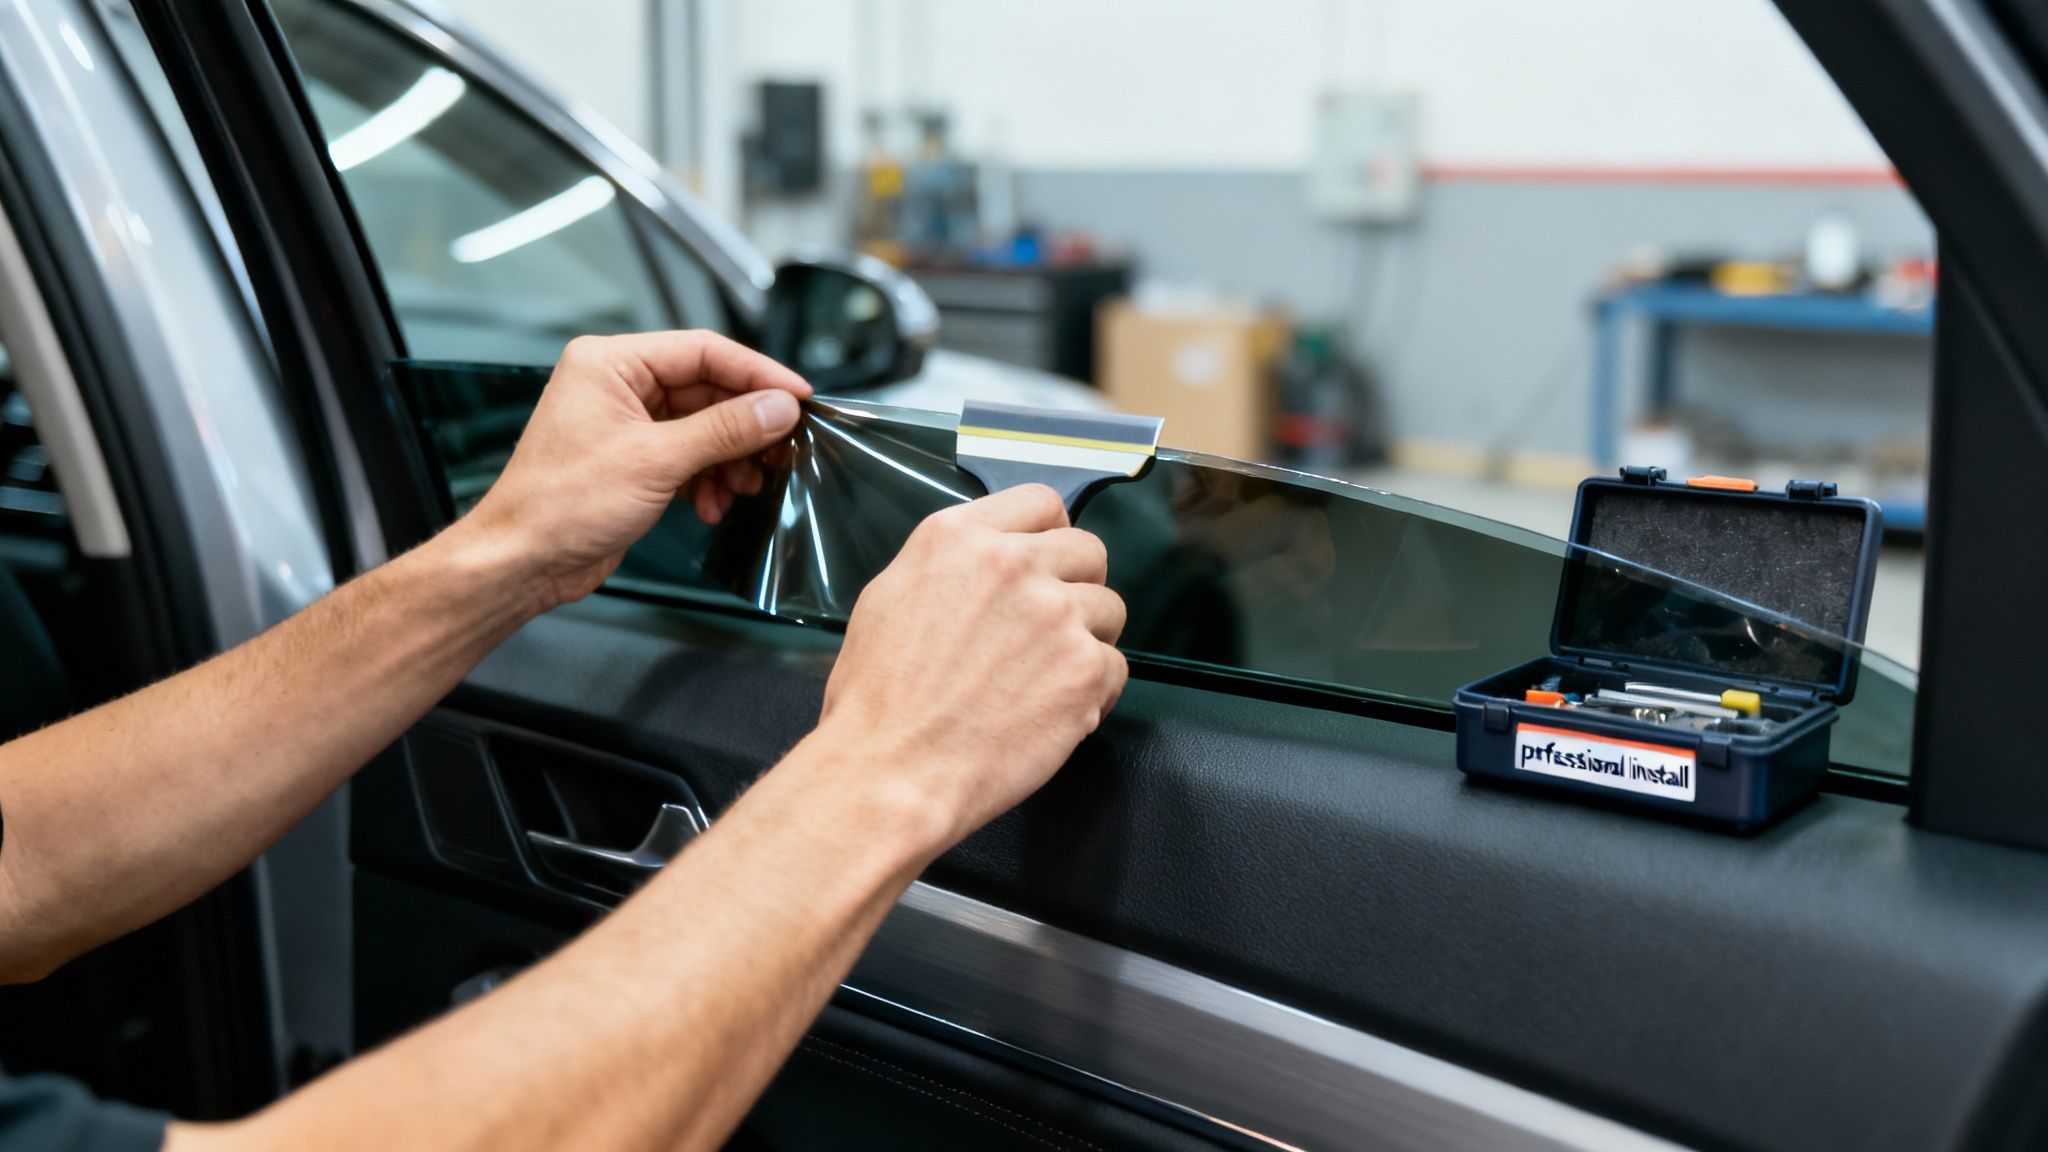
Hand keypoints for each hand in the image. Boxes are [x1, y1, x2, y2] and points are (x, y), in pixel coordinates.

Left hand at [454, 331, 810, 607]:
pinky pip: (690, 455)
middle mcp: (617, 384)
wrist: (523, 561)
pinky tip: (712, 504)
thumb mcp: (656, 461)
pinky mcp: (633, 459)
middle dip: (746, 426)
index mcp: (610, 362)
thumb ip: (725, 431)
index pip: (703, 350)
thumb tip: (778, 408)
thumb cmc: (560, 504)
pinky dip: (708, 479)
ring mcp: (626, 423)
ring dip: (730, 459)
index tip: (798, 396)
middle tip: (783, 450)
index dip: (757, 373)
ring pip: (704, 427)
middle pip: (708, 390)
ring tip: (744, 486)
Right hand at [812, 485, 1128, 849]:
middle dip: (1076, 587)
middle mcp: (1012, 563)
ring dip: (1088, 641)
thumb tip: (986, 565)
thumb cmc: (876, 700)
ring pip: (1110, 609)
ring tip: (1048, 679)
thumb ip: (949, 567)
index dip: (1050, 537)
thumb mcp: (889, 598)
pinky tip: (1056, 714)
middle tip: (1049, 632)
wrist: (891, 770)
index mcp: (958, 537)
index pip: (1041, 503)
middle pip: (1088, 551)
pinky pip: (1116, 667)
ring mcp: (1054, 613)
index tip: (1047, 566)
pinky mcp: (1084, 667)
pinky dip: (1094, 694)